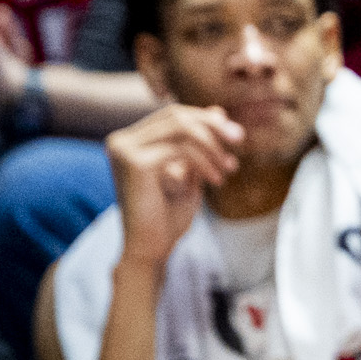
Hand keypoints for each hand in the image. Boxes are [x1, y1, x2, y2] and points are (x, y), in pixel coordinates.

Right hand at [105, 105, 244, 268]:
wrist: (151, 249)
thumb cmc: (168, 215)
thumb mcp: (192, 170)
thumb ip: (200, 142)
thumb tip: (218, 109)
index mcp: (129, 141)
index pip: (173, 115)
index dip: (207, 121)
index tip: (236, 137)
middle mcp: (120, 141)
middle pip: (176, 116)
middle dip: (213, 128)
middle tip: (239, 142)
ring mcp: (123, 150)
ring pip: (181, 129)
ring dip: (212, 147)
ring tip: (229, 169)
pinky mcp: (133, 162)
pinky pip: (181, 149)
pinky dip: (205, 161)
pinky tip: (217, 180)